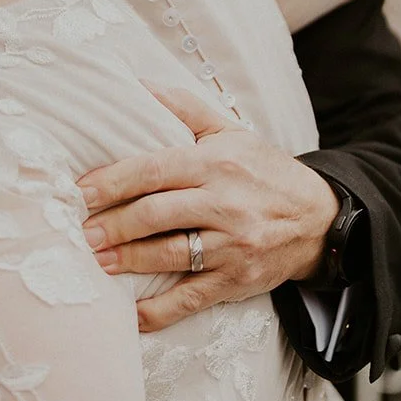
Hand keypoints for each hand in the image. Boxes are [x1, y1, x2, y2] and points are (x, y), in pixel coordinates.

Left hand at [76, 81, 339, 331]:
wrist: (320, 217)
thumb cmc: (264, 170)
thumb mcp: (230, 130)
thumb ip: (184, 107)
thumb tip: (138, 84)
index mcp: (216, 163)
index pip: (155, 170)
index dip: (114, 181)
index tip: (80, 190)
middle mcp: (225, 204)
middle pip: (156, 214)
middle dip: (112, 224)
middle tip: (80, 231)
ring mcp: (233, 246)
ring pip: (170, 255)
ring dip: (128, 261)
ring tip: (95, 261)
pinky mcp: (239, 281)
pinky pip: (193, 299)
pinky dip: (160, 312)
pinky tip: (131, 316)